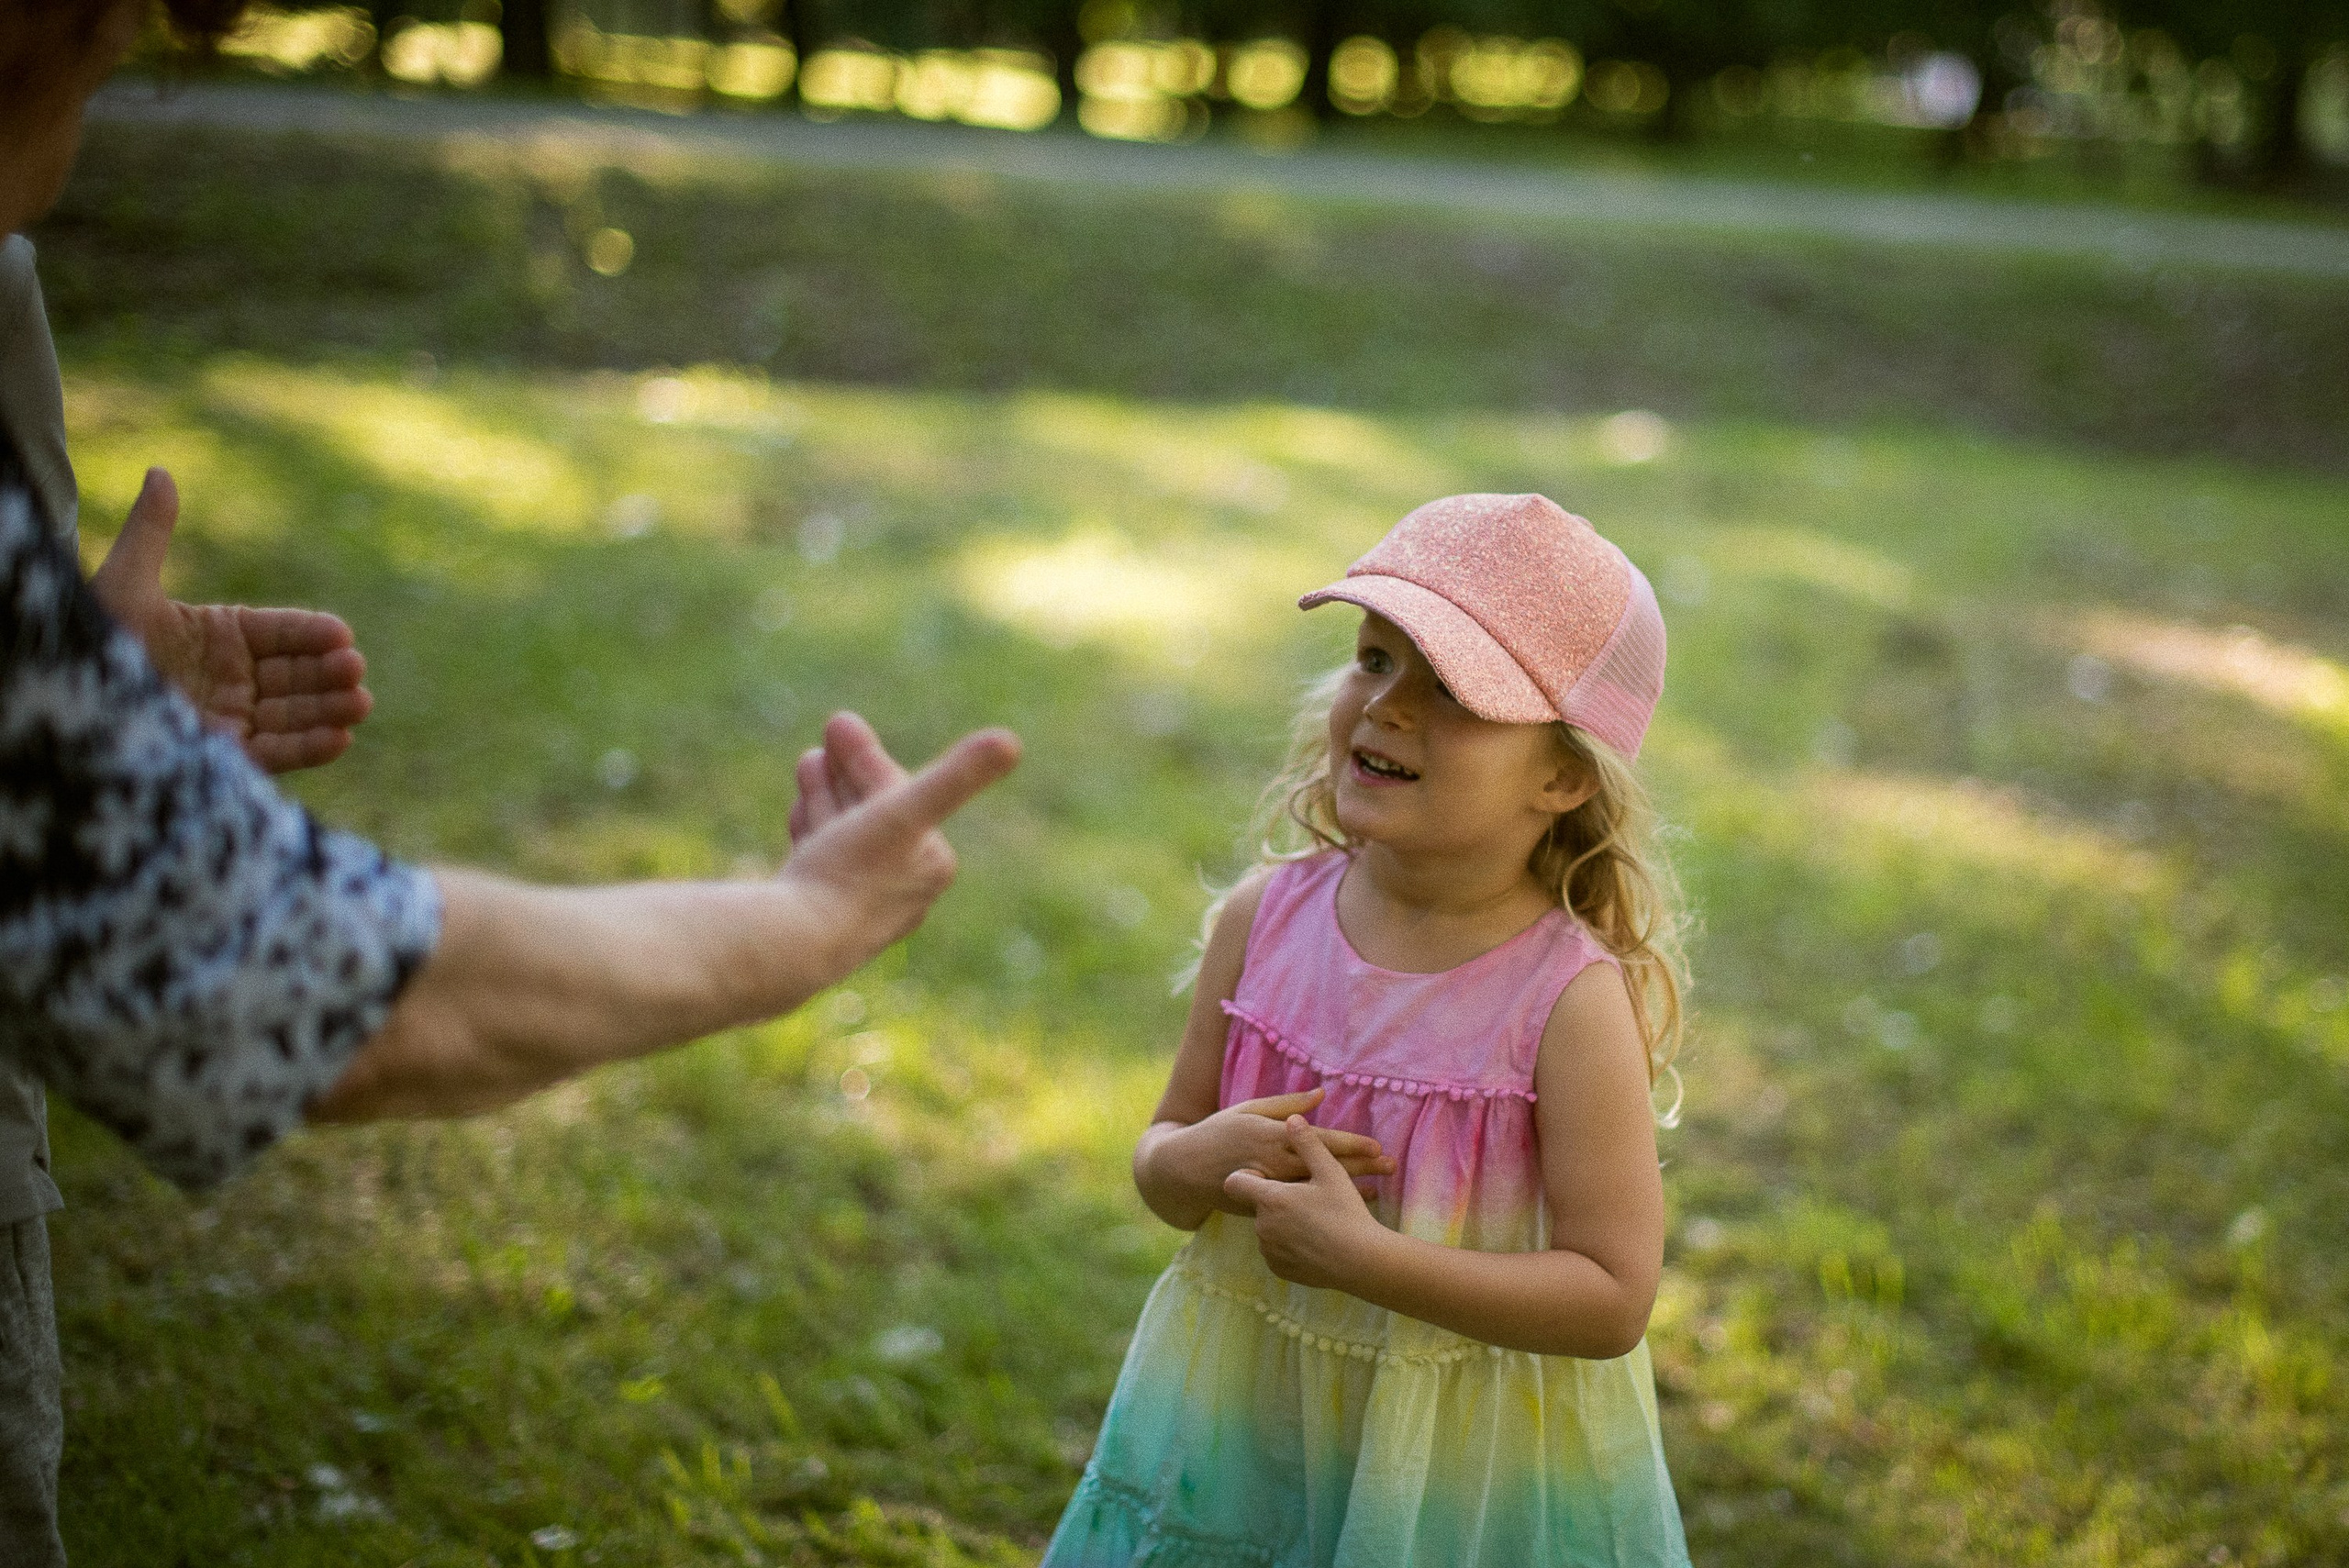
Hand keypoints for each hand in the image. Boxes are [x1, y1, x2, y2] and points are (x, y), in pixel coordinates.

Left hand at [89, 468, 371, 772]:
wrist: (61, 700)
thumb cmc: (91, 642)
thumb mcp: (122, 583)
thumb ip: (152, 532)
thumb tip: (161, 472)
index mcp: (217, 636)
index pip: (279, 632)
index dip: (311, 634)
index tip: (340, 634)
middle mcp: (229, 678)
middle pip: (295, 675)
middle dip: (329, 674)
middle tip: (354, 668)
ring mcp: (229, 718)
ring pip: (292, 714)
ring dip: (329, 710)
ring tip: (359, 703)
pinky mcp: (222, 757)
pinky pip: (274, 754)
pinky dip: (308, 749)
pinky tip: (339, 739)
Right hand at [778, 711, 1020, 980]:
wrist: (794, 943)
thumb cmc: (852, 873)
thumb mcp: (905, 812)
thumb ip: (957, 776)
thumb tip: (1012, 741)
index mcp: (931, 865)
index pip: (901, 796)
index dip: (869, 757)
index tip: (840, 722)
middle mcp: (902, 892)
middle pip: (876, 813)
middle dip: (851, 772)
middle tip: (829, 730)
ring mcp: (859, 909)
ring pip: (846, 835)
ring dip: (830, 793)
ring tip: (809, 761)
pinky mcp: (822, 921)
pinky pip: (821, 863)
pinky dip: (812, 828)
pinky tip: (798, 808)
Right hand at [1165, 1086, 1393, 1218]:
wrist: (1184, 1171)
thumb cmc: (1218, 1133)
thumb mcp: (1249, 1110)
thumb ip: (1286, 1105)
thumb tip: (1321, 1095)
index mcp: (1270, 1135)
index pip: (1317, 1140)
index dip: (1348, 1143)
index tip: (1376, 1146)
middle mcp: (1273, 1163)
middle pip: (1323, 1166)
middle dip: (1360, 1167)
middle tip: (1391, 1166)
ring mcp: (1270, 1187)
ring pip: (1316, 1189)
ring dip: (1349, 1188)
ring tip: (1380, 1189)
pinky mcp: (1264, 1206)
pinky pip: (1302, 1205)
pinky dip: (1326, 1204)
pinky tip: (1349, 1207)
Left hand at [1224, 1115, 1393, 1290]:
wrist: (1362, 1262)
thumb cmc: (1346, 1213)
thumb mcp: (1330, 1172)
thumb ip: (1308, 1144)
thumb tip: (1293, 1119)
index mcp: (1270, 1197)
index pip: (1236, 1182)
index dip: (1251, 1176)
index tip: (1271, 1176)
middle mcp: (1262, 1225)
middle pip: (1257, 1204)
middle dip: (1275, 1200)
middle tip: (1306, 1200)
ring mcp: (1268, 1250)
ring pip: (1266, 1228)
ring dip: (1281, 1222)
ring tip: (1312, 1221)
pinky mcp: (1278, 1269)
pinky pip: (1275, 1250)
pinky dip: (1288, 1244)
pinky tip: (1311, 1241)